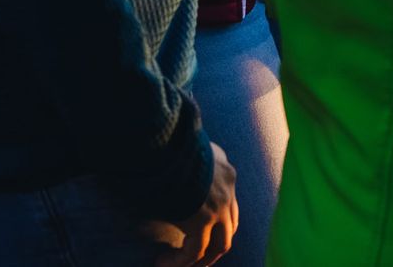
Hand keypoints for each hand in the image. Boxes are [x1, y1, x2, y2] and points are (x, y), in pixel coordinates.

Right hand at [155, 143, 239, 266]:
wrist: (164, 138)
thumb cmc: (166, 141)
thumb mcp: (186, 146)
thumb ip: (189, 159)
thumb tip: (171, 162)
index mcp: (226, 170)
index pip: (230, 204)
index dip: (219, 223)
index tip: (200, 233)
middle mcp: (228, 188)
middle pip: (230, 227)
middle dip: (214, 247)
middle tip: (197, 259)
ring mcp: (219, 205)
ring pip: (218, 245)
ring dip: (201, 261)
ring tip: (177, 264)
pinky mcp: (202, 217)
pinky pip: (195, 251)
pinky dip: (180, 262)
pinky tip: (162, 262)